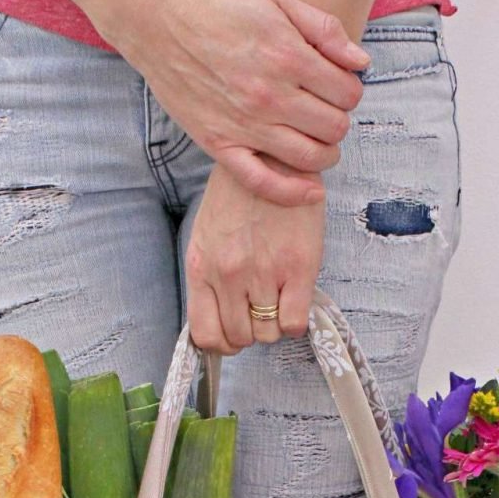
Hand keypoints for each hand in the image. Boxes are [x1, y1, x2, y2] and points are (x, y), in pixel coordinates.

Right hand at [114, 0, 367, 205]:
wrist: (163, 26)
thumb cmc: (223, 11)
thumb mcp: (279, 2)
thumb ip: (325, 30)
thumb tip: (362, 65)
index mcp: (288, 57)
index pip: (347, 94)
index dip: (351, 92)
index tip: (339, 88)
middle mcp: (271, 96)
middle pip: (334, 128)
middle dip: (339, 121)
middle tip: (326, 112)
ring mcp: (246, 126)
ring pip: (310, 158)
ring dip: (325, 154)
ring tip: (319, 141)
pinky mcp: (222, 145)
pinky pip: (264, 183)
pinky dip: (293, 193)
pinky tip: (311, 191)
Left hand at [185, 161, 325, 353]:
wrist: (273, 155)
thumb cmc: (240, 194)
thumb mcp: (207, 234)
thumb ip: (209, 275)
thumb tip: (221, 315)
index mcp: (201, 266)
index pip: (204, 335)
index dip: (223, 342)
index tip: (234, 332)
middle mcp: (227, 274)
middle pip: (240, 338)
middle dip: (252, 329)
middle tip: (261, 307)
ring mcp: (262, 273)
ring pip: (268, 334)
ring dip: (275, 322)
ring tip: (279, 296)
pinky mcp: (297, 268)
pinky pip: (294, 323)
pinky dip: (296, 319)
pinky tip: (296, 296)